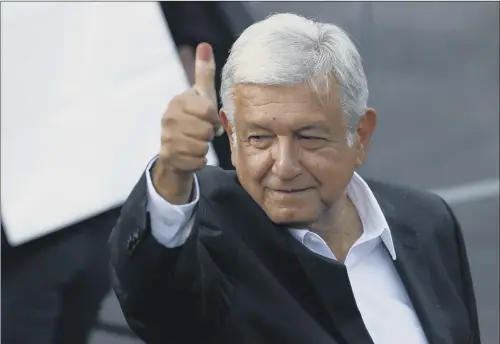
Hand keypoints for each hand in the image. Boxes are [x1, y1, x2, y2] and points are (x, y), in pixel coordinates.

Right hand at [152, 43, 221, 203]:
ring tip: (196, 142)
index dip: (213, 118)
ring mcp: (167, 138)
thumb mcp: (200, 96)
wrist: (174, 149)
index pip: (208, 111)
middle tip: (202, 132)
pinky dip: (199, 160)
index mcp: (178, 101)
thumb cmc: (193, 119)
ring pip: (202, 147)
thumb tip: (204, 45)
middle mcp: (169, 118)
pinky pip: (198, 160)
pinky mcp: (169, 157)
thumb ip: (204, 74)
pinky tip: (192, 154)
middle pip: (206, 131)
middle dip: (209, 134)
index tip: (209, 119)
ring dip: (204, 147)